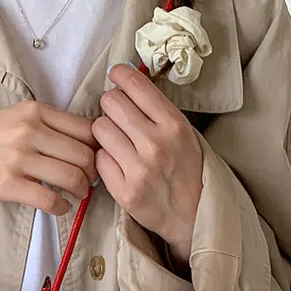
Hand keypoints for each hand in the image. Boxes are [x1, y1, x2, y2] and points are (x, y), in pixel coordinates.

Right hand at [0, 102, 97, 223]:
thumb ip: (46, 125)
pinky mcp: (8, 184)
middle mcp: (29, 131)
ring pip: (72, 176)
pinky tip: (60, 208)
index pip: (85, 129)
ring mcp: (18, 158)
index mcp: (34, 111)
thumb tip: (83, 144)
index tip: (94, 160)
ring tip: (77, 195)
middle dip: (93, 173)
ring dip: (82, 191)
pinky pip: (49, 199)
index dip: (97, 148)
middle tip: (88, 183)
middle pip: (84, 154)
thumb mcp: (14, 117)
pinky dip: (62, 207)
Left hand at [92, 63, 203, 267]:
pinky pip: (98, 159)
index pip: (136, 86)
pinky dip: (104, 159)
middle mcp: (155, 144)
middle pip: (111, 103)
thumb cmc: (187, 170)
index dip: (120, 75)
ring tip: (117, 140)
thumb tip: (127, 82)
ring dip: (104, 132)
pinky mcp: (123, 190)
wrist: (191, 215)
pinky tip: (117, 163)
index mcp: (174, 125)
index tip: (115, 75)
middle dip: (111, 104)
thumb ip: (157, 111)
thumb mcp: (184, 133)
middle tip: (116, 113)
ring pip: (99, 129)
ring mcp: (138, 169)